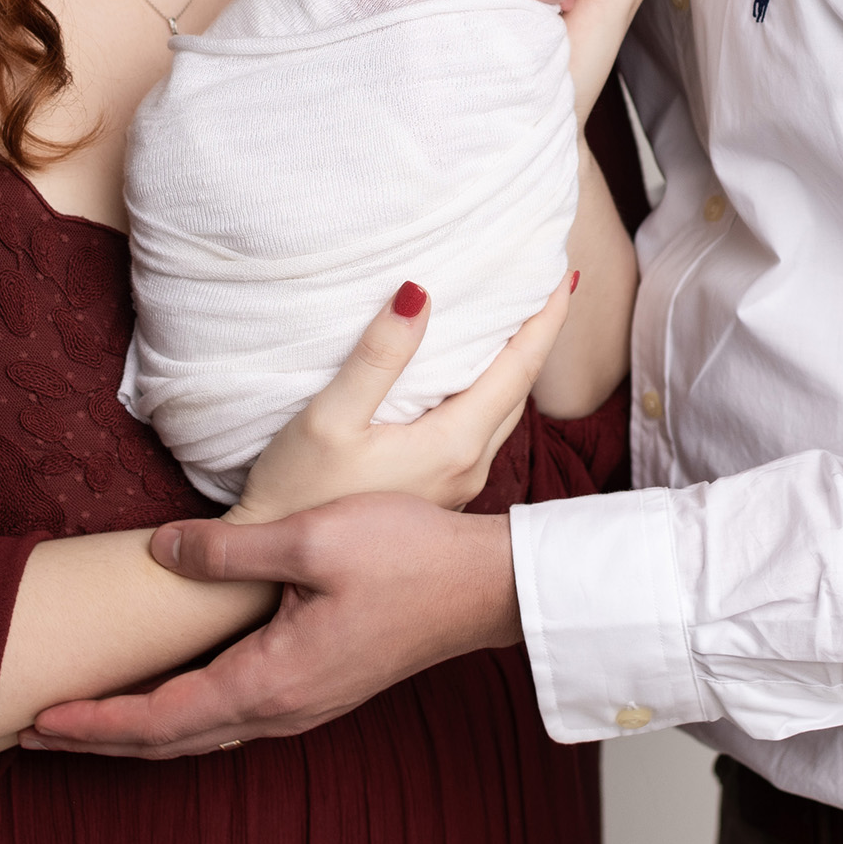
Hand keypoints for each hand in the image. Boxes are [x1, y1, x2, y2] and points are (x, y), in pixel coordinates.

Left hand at [23, 496, 523, 756]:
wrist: (485, 586)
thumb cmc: (408, 556)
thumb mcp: (310, 538)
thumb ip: (227, 550)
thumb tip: (159, 551)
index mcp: (269, 680)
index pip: (159, 718)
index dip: (94, 722)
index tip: (38, 719)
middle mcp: (282, 708)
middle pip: (171, 741)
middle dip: (101, 739)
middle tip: (36, 732)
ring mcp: (305, 705)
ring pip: (202, 734)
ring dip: (140, 732)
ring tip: (89, 722)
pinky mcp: (321, 689)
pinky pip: (233, 719)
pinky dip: (183, 719)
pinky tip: (172, 700)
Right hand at [230, 270, 576, 522]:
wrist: (276, 571)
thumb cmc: (297, 493)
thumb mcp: (330, 418)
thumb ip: (378, 356)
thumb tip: (419, 292)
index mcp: (453, 444)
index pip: (520, 369)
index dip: (546, 318)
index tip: (566, 272)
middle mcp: (467, 468)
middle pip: (520, 390)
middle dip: (538, 336)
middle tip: (549, 285)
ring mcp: (455, 486)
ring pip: (502, 413)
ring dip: (515, 366)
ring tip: (518, 324)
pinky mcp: (436, 493)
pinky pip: (479, 430)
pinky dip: (489, 392)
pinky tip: (471, 379)